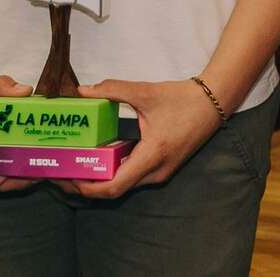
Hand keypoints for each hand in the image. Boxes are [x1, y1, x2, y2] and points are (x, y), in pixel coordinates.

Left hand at [60, 78, 221, 198]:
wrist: (216, 101)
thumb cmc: (183, 98)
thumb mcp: (146, 92)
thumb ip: (114, 90)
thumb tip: (83, 90)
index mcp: (152, 155)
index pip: (114, 187)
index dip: (87, 187)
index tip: (67, 177)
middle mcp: (156, 171)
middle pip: (115, 190)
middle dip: (87, 186)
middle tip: (63, 172)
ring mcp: (162, 172)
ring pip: (125, 185)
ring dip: (100, 180)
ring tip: (78, 166)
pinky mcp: (164, 167)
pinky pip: (134, 177)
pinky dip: (115, 173)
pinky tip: (102, 159)